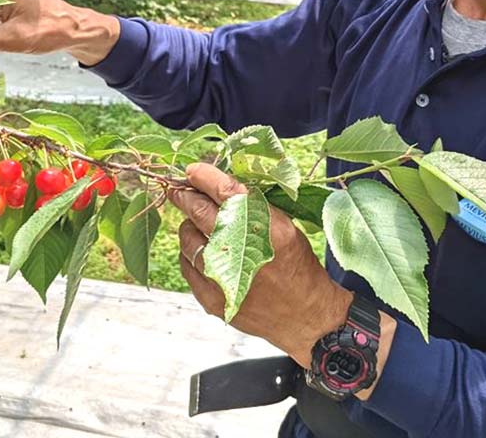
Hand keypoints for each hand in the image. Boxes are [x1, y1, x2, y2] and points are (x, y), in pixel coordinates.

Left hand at [167, 162, 353, 366]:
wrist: (306, 316)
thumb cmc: (296, 265)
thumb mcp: (285, 226)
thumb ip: (252, 206)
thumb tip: (216, 184)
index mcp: (265, 226)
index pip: (225, 191)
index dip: (204, 176)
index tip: (192, 170)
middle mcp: (242, 250)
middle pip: (198, 211)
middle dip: (185, 196)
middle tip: (179, 190)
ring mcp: (224, 276)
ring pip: (187, 237)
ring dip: (189, 226)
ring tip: (197, 224)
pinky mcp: (212, 298)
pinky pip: (186, 264)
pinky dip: (190, 253)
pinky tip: (200, 250)